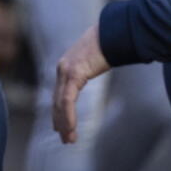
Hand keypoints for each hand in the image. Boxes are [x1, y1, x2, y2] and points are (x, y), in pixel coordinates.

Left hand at [53, 25, 110, 143]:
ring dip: (64, 123)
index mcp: (66, 66)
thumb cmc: (109, 43)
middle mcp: (62, 69)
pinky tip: (71, 128)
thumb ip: (89, 68)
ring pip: (60, 104)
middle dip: (60, 122)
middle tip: (64, 138)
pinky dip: (68, 115)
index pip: (59, 94)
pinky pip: (68, 100)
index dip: (59, 112)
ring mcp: (66, 70)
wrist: (114, 31)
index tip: (59, 126)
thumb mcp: (94, 58)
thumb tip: (93, 70)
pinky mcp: (74, 73)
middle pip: (57, 101)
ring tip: (69, 139)